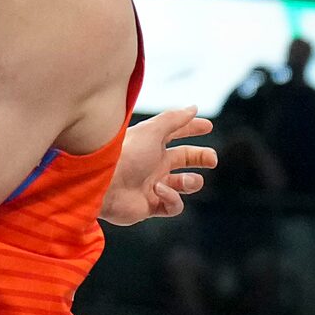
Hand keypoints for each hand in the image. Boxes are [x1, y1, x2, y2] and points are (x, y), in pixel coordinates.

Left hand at [102, 106, 216, 226]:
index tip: (209, 126)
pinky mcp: (149, 206)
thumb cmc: (125, 154)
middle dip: (201, 157)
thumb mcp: (151, 132)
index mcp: (151, 143)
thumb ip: (174, 119)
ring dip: (192, 182)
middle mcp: (152, 163)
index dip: (191, 128)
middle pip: (183, 158)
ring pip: (183, 184)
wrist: (102, 185)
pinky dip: (173, 199)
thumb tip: (194, 107)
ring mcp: (151, 185)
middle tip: (212, 159)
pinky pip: (173, 206)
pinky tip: (160, 191)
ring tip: (185, 180)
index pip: (175, 132)